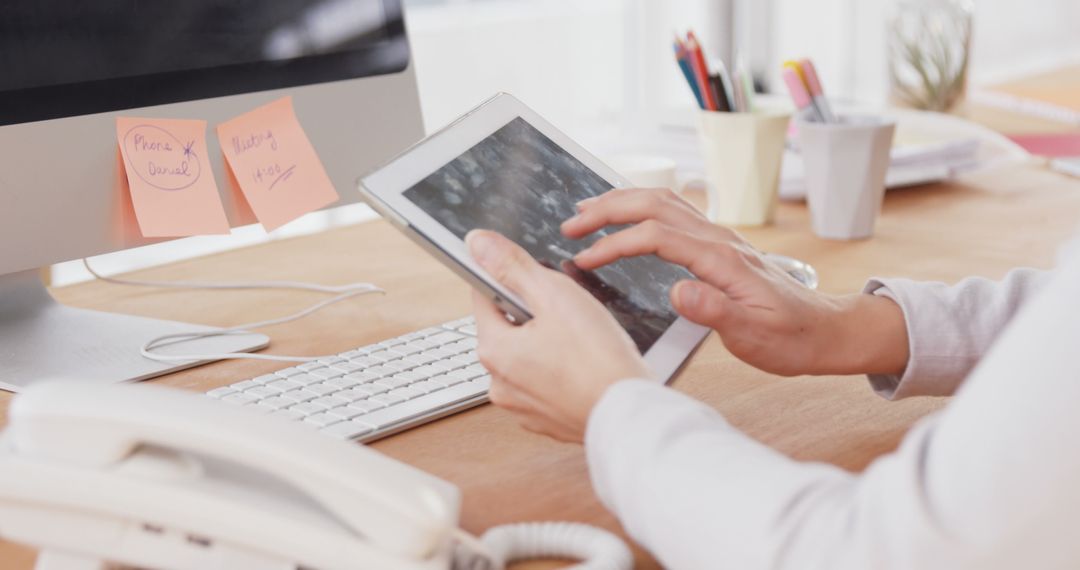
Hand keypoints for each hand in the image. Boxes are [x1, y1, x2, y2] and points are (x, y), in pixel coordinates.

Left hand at [467, 229, 649, 442]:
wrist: (631, 413)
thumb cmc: (598, 358)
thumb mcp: (554, 295)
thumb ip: (512, 266)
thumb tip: (477, 243)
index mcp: (493, 350)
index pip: (483, 296)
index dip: (510, 279)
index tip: (534, 278)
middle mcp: (499, 383)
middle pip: (507, 328)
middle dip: (534, 314)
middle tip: (569, 313)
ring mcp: (522, 405)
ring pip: (528, 357)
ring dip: (548, 344)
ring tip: (582, 342)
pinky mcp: (546, 420)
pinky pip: (546, 384)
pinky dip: (561, 373)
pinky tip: (585, 366)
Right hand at [562, 188, 908, 376]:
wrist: (826, 330)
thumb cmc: (792, 337)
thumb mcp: (754, 335)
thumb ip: (715, 311)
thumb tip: (677, 291)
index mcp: (722, 260)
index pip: (656, 237)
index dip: (615, 244)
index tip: (584, 259)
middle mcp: (719, 240)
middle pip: (655, 203)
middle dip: (609, 208)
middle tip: (571, 223)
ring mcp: (719, 238)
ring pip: (664, 201)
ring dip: (622, 201)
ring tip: (587, 212)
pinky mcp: (719, 245)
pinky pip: (674, 212)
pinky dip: (642, 208)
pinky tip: (627, 220)